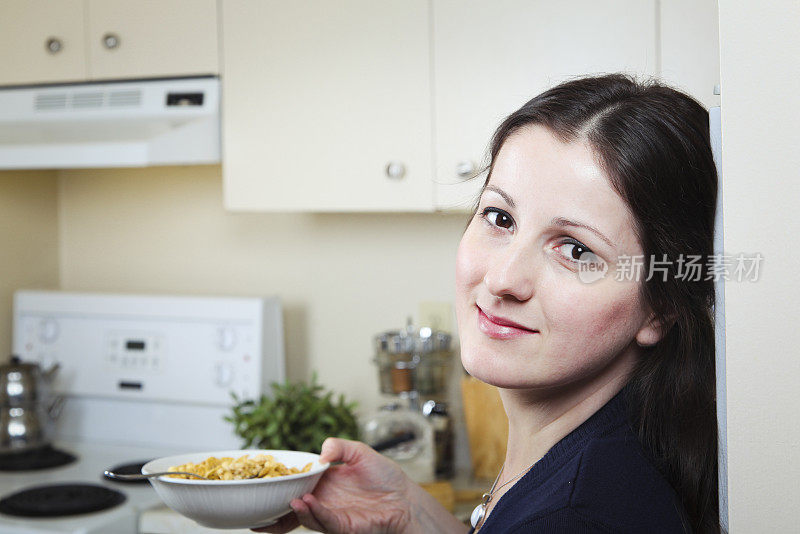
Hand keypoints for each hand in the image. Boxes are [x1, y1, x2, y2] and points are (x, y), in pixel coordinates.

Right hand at [253, 438, 413, 533]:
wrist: (405, 498)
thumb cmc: (385, 476)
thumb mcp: (359, 451)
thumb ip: (338, 446)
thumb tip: (319, 453)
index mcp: (324, 481)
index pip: (296, 484)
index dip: (279, 486)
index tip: (261, 483)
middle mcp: (324, 499)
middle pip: (293, 506)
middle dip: (275, 509)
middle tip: (259, 504)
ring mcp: (331, 514)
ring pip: (306, 515)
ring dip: (296, 509)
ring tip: (292, 500)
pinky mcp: (343, 526)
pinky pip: (324, 520)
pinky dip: (314, 513)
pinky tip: (306, 503)